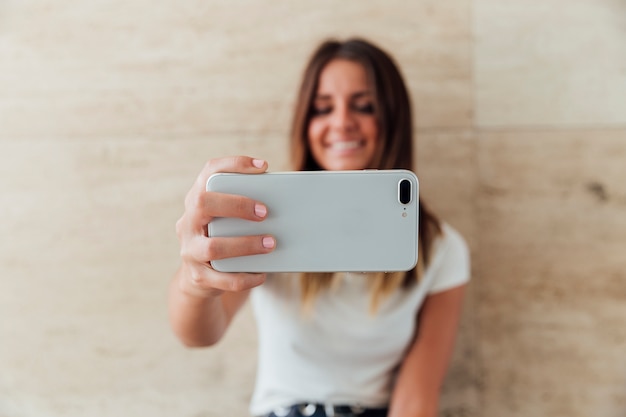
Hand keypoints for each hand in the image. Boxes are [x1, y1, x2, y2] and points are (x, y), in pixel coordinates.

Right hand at [175, 156, 275, 298]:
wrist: (199, 278)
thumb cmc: (223, 238)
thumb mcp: (227, 218)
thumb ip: (244, 206)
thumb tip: (285, 201)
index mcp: (197, 199)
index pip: (209, 172)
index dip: (234, 165)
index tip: (263, 167)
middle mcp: (188, 222)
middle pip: (202, 203)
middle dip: (236, 205)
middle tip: (264, 212)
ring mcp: (189, 250)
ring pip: (213, 246)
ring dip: (246, 244)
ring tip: (270, 243)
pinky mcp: (198, 276)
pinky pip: (222, 278)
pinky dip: (246, 276)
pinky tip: (262, 274)